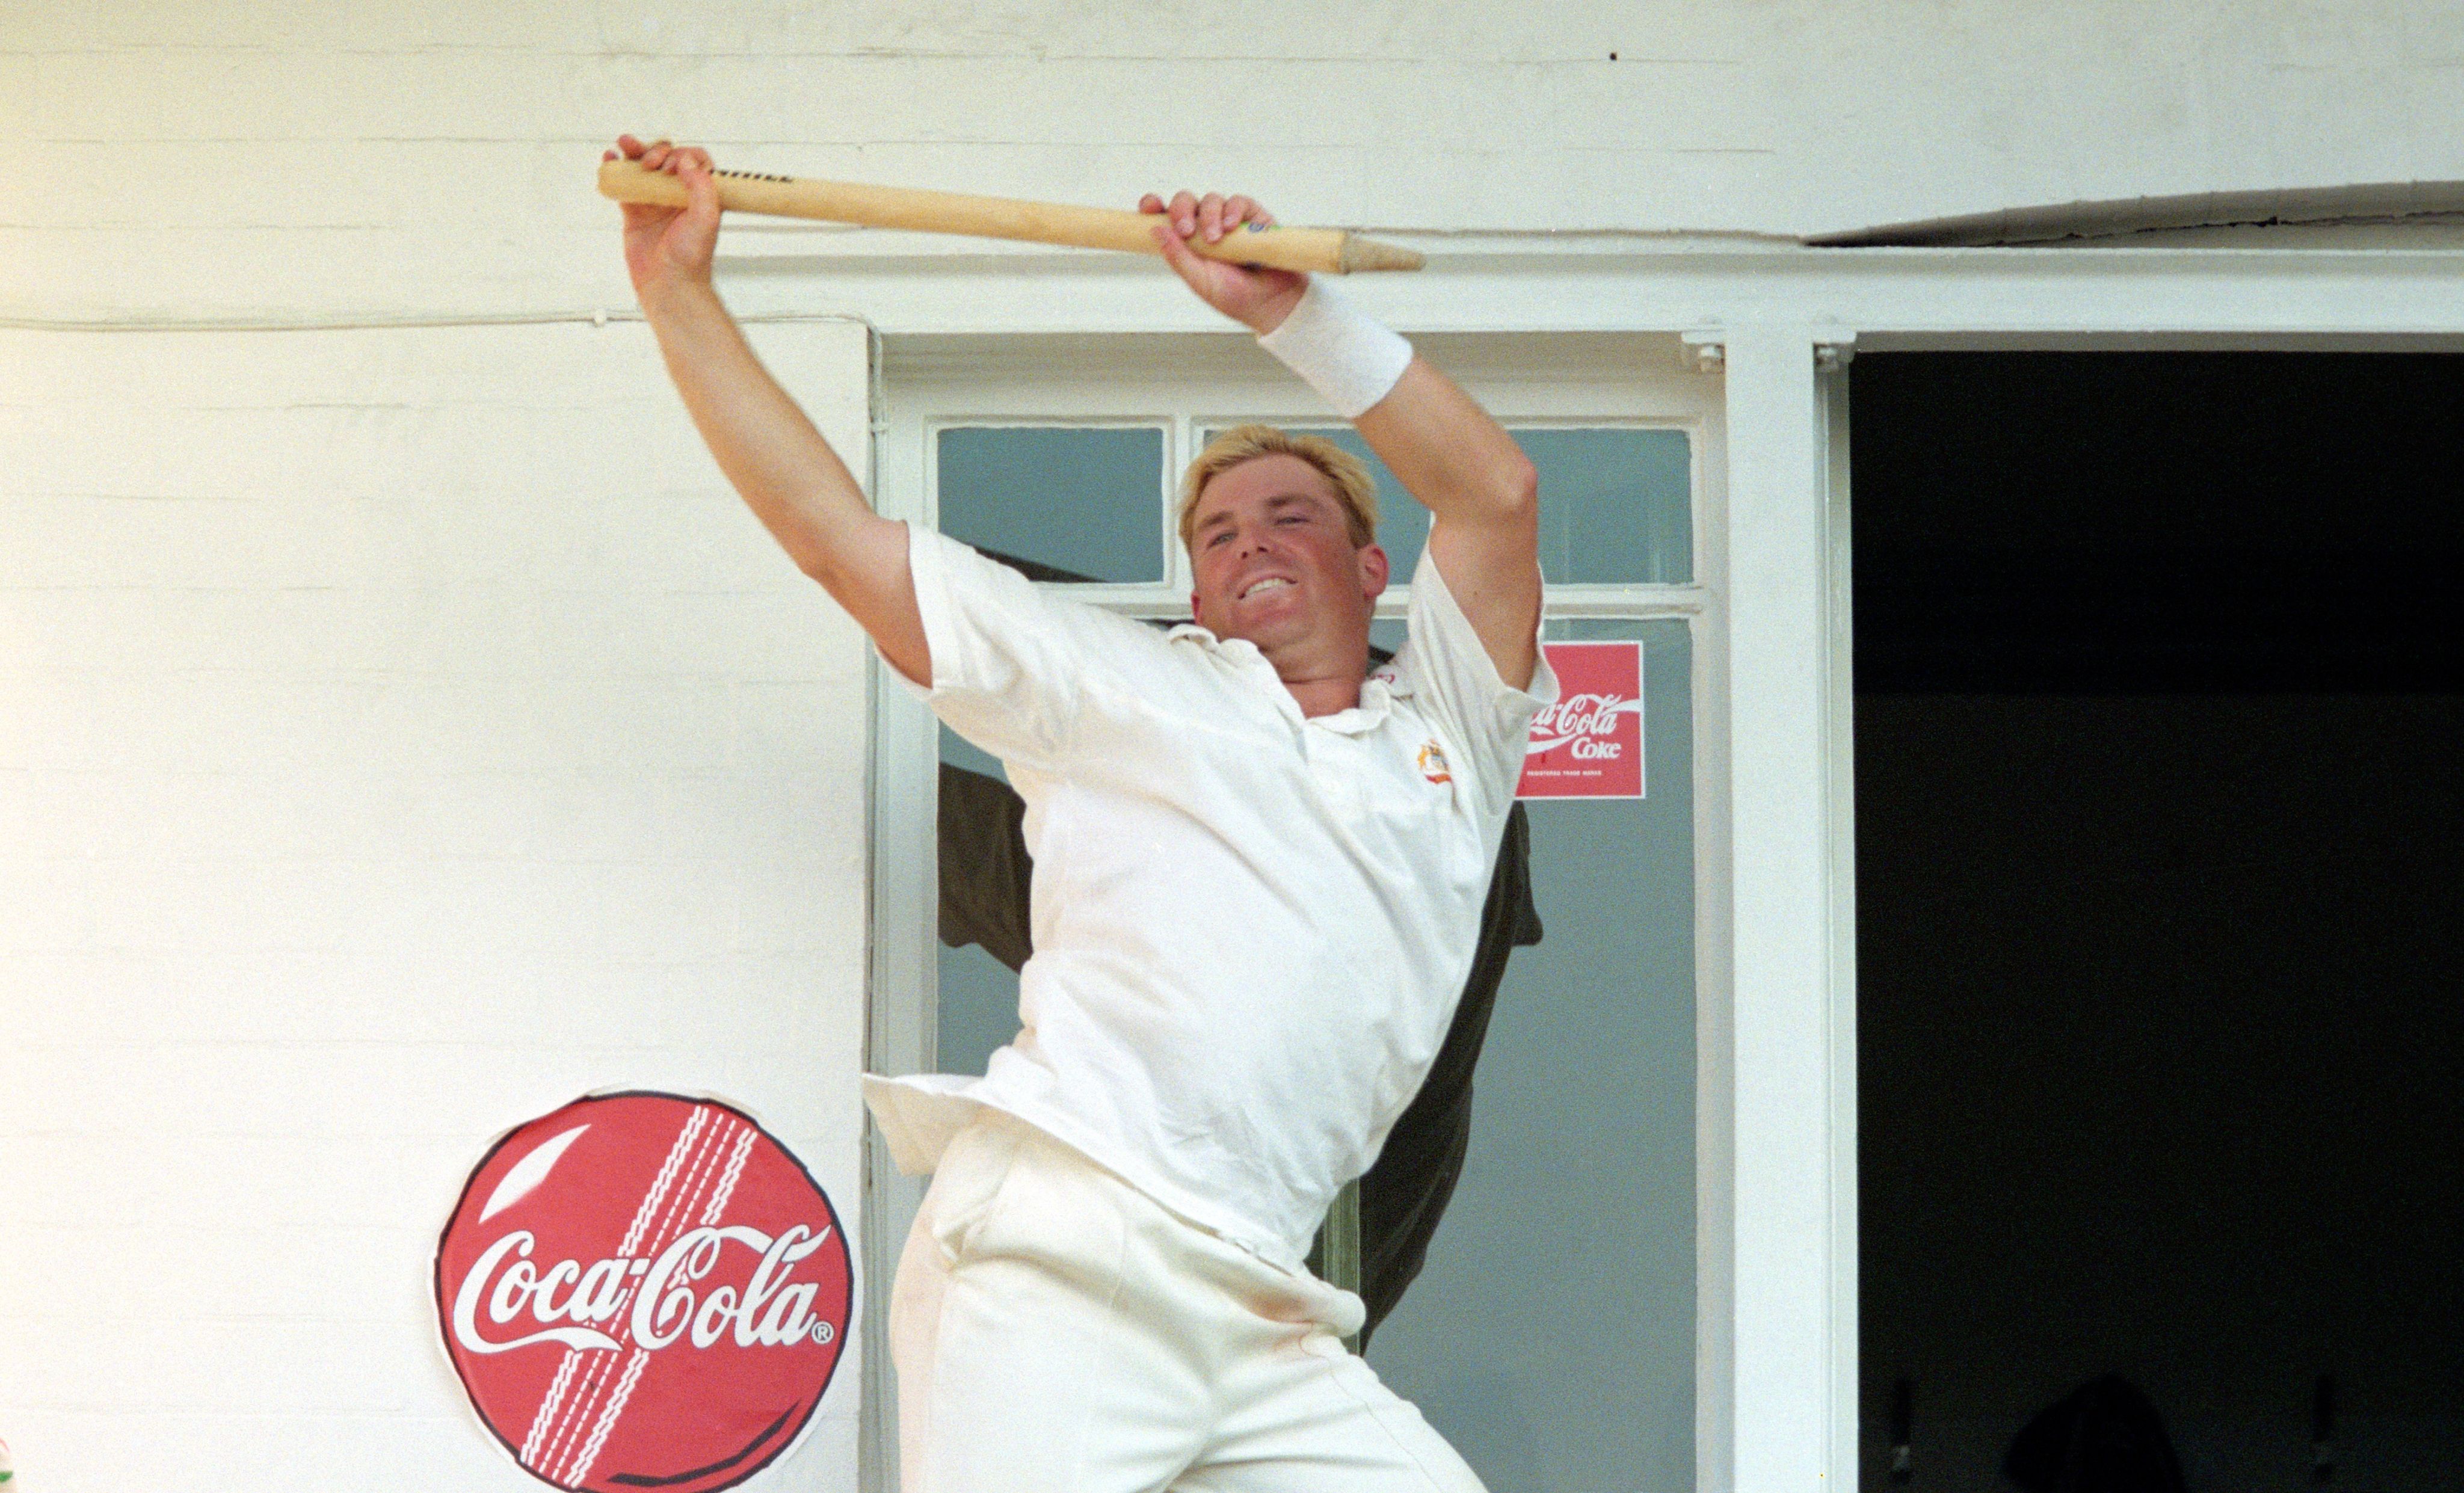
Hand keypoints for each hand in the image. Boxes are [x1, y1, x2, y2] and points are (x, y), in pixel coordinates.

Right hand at [607, 135, 720, 303]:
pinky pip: (625, 184)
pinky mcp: (635, 210)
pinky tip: (611, 159)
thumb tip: (687, 160)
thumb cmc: (691, 258)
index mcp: (700, 195)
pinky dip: (617, 169)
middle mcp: (679, 195)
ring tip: (625, 143)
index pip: (695, 162)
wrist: (668, 284)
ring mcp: (656, 201)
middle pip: (667, 159)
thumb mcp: (706, 219)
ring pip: (644, 167)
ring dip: (635, 151)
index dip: (683, 156)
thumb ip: (701, 187)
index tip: (673, 167)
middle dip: (657, 151)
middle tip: (651, 162)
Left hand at [1140, 190, 1307, 334]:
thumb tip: (1155, 231)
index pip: (1166, 217)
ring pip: (1212, 200)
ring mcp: (1230, 221)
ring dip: (1210, 215)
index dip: (1155, 207)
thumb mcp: (1199, 281)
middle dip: (1183, 211)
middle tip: (1188, 231)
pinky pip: (1240, 202)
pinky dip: (1234, 210)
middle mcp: (1206, 228)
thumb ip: (1178, 257)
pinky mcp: (1253, 217)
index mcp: (1188, 243)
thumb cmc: (1236, 297)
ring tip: (1217, 238)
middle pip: (1187, 202)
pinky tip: (1233, 226)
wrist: (1272, 302)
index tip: (1149, 208)